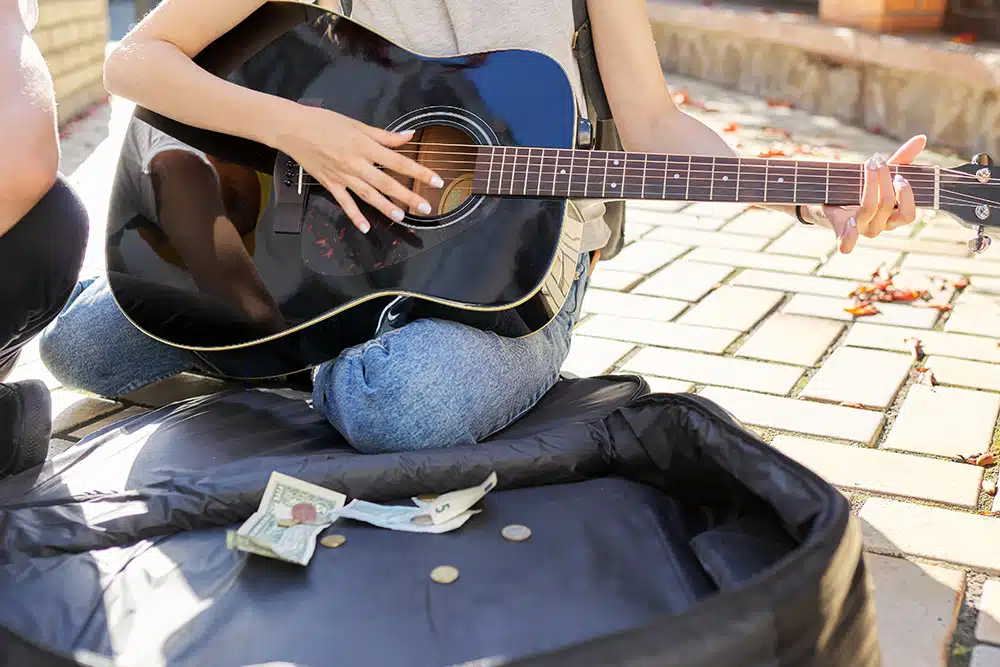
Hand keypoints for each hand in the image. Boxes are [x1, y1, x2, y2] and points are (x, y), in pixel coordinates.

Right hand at [280, 104, 443, 232]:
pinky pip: (345, 202)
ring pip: (369, 195)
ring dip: (386, 207)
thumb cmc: (324, 122)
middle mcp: (356, 163)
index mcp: (365, 146)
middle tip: (425, 207)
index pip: (398, 161)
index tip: (436, 181)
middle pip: (387, 182)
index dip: (419, 172)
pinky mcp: (330, 184)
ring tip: (402, 217)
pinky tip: (366, 227)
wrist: (292, 128)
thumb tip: (409, 136)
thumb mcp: (356, 124)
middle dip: (408, 195)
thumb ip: (384, 135)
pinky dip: (355, 215)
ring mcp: (343, 176)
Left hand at [803, 134, 926, 253]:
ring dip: (870, 184)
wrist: (828, 197)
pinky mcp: (840, 227)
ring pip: (870, 209)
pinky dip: (849, 238)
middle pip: (887, 206)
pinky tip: (850, 228)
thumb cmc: (860, 187)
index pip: (908, 215)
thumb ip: (902, 159)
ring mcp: (860, 228)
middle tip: (878, 161)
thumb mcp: (880, 174)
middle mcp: (878, 226)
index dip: (906, 196)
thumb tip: (921, 139)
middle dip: (884, 180)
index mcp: (892, 217)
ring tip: (869, 164)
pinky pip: (846, 239)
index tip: (899, 175)